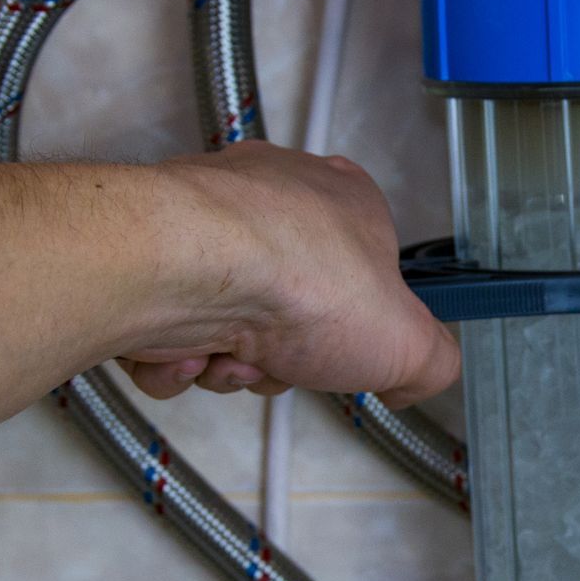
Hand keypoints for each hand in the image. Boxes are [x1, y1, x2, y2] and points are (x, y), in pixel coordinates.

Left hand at [121, 141, 458, 408]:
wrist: (187, 270)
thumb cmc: (298, 282)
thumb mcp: (410, 343)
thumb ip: (431, 364)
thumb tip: (409, 382)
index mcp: (342, 198)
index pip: (363, 261)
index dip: (355, 322)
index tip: (348, 348)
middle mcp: (270, 198)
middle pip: (289, 306)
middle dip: (283, 356)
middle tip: (282, 361)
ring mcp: (204, 221)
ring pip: (226, 323)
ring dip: (228, 365)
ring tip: (228, 358)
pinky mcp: (148, 251)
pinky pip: (167, 326)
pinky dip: (174, 358)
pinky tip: (186, 353)